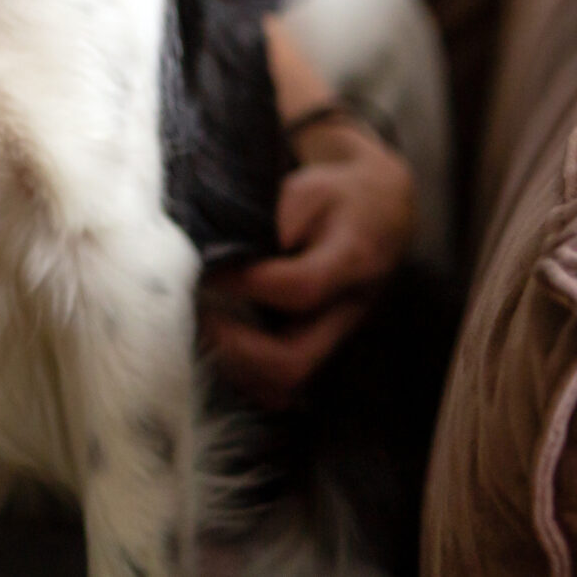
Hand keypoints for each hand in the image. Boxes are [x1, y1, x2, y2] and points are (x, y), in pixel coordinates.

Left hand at [201, 117, 416, 409]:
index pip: (300, 288)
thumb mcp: (312, 187)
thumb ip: (280, 213)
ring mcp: (336, 339)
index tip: (207, 268)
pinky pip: (281, 388)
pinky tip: (218, 345)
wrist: (380, 215)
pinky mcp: (322, 351)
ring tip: (200, 329)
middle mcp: (348, 312)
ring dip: (234, 367)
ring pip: (284, 385)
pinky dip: (245, 376)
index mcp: (353, 263)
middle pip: (292, 361)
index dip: (246, 283)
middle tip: (197, 314)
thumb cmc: (336, 197)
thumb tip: (239, 246)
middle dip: (233, 346)